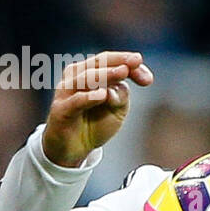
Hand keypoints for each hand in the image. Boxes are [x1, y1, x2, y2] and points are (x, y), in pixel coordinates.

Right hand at [42, 51, 153, 166]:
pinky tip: (102, 95)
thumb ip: (121, 95)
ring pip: (86, 78)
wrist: (74, 149)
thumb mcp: (117, 109)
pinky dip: (89, 97)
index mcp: (89, 73)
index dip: (127, 62)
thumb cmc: (94, 124)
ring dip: (106, 74)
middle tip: (136, 62)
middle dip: (119, 61)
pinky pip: (75, 101)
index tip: (148, 78)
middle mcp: (76, 78)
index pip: (108, 60)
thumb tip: (121, 86)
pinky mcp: (61, 110)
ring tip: (123, 72)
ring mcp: (66, 93)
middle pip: (98, 63)